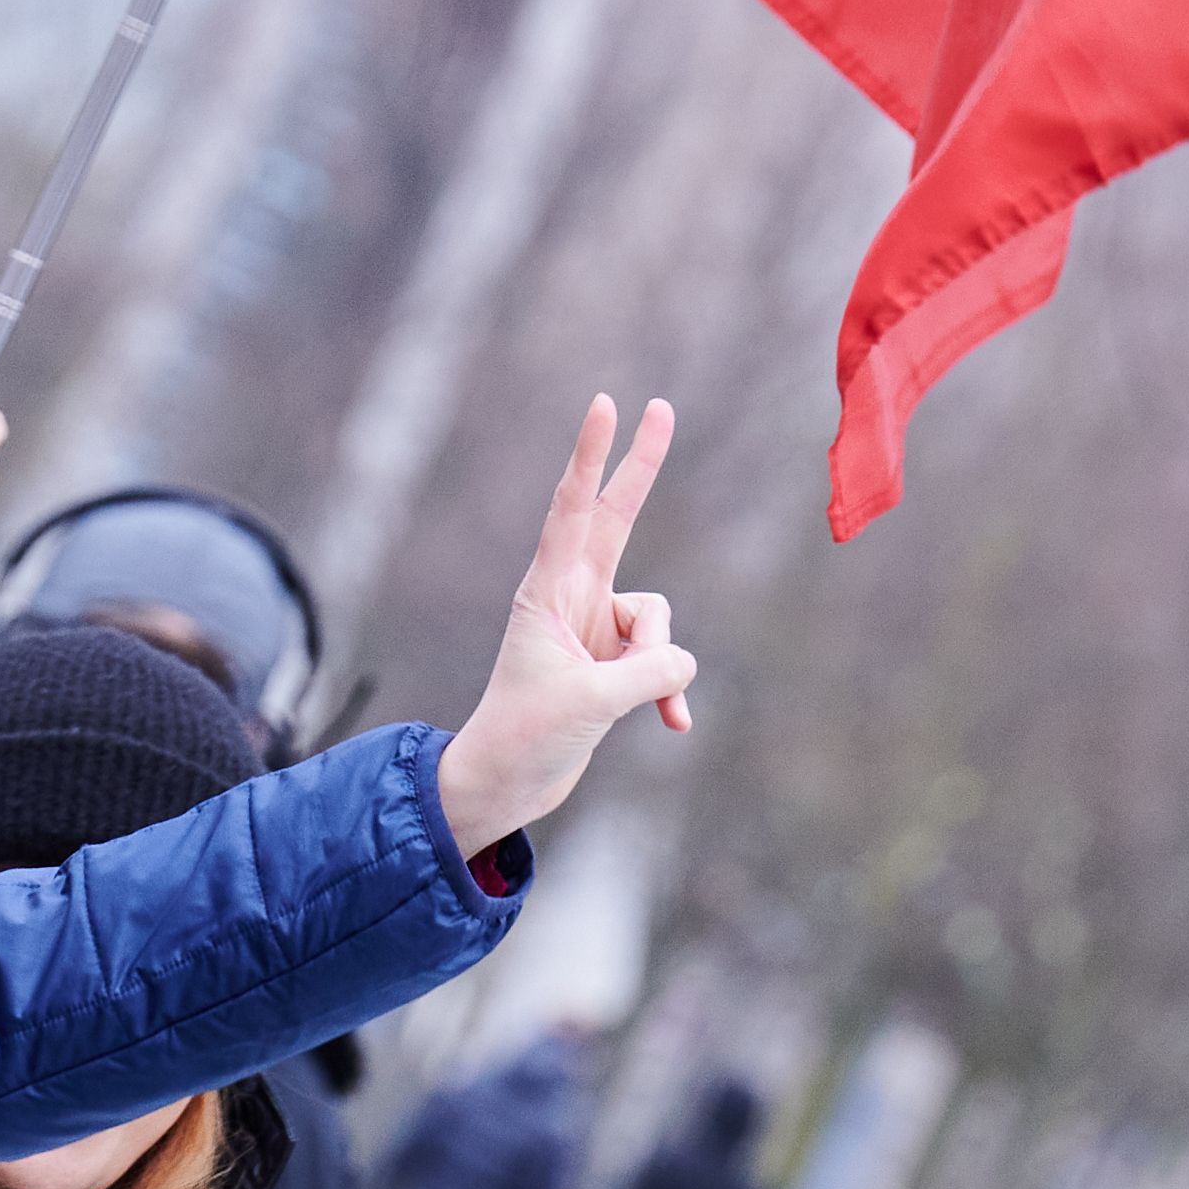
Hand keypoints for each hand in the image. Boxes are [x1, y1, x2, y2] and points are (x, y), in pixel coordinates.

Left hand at [437, 395, 694, 851]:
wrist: (505, 783)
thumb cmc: (528, 738)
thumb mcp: (592, 702)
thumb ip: (649, 671)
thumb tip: (684, 662)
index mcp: (545, 591)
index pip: (572, 509)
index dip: (592, 457)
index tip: (605, 404)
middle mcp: (569, 598)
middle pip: (616, 519)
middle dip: (641, 468)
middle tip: (662, 406)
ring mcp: (593, 628)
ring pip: (658, 621)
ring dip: (655, 665)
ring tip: (612, 703)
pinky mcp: (612, 662)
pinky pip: (664, 663)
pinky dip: (670, 694)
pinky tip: (672, 728)